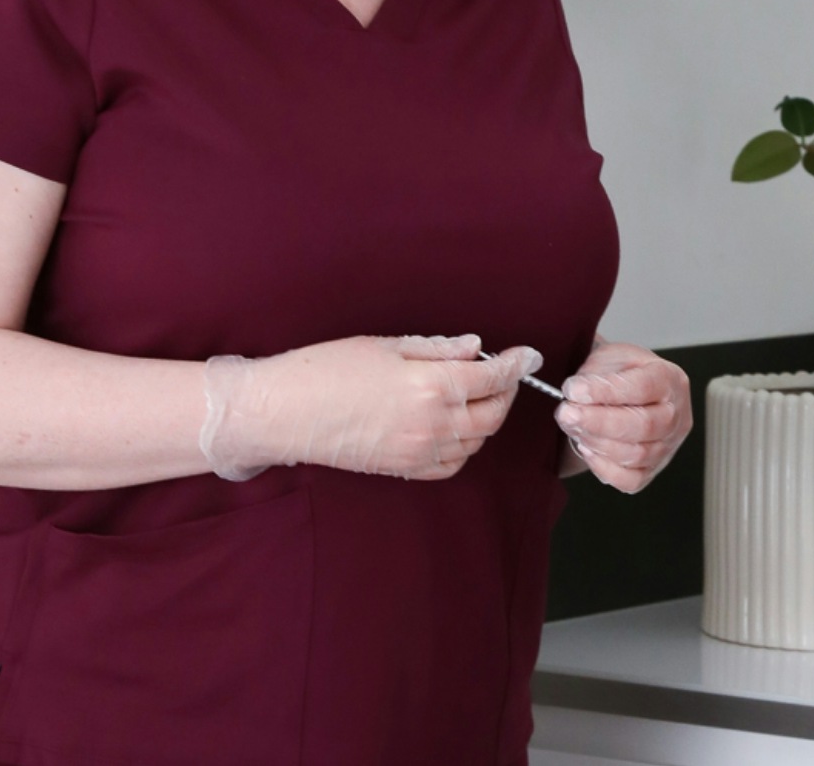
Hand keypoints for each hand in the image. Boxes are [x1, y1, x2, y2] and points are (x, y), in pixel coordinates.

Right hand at [200, 334, 539, 480]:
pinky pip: (452, 464)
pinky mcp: (403, 469)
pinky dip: (465, 447)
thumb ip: (437, 348)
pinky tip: (456, 427)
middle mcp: (433, 423)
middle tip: (503, 372)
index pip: (493, 376)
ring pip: (477, 440)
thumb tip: (474, 346)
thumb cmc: (326, 369)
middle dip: (506, 391)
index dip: (517, 364)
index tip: (529, 354)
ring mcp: (419, 451)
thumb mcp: (386, 345)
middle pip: (494, 413)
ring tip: (478, 394)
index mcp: (432, 385)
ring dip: (487, 417)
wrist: (284, 413)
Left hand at [555, 340, 691, 493]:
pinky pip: (632, 480)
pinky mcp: (653, 469)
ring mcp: (668, 445)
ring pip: (637, 454)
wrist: (621, 391)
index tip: (574, 390)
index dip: (606, 391)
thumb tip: (576, 394)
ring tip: (573, 427)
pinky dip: (605, 469)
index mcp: (669, 379)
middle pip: (644, 425)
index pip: (642, 387)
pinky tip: (588, 449)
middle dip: (599, 422)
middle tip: (567, 413)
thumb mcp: (610, 356)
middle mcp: (676, 414)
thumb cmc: (619, 373)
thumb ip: (596, 374)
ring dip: (598, 443)